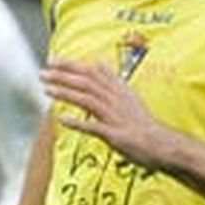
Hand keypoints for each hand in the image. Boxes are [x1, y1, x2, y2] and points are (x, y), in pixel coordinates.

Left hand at [41, 58, 178, 171]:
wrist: (161, 144)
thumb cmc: (142, 123)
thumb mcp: (129, 96)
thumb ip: (112, 80)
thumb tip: (100, 62)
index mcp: (118, 90)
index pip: (92, 72)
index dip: (71, 65)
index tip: (52, 60)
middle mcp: (115, 100)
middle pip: (87, 83)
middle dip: (63, 76)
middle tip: (43, 73)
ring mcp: (115, 117)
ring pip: (88, 100)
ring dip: (66, 94)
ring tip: (47, 90)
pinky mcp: (116, 135)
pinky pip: (94, 128)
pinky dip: (78, 123)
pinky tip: (62, 120)